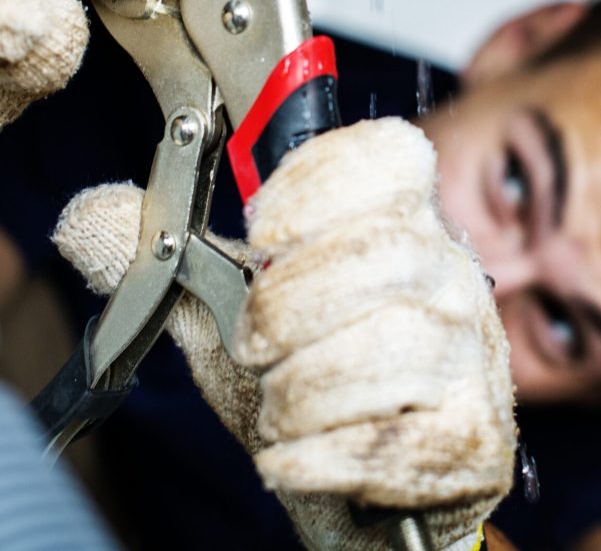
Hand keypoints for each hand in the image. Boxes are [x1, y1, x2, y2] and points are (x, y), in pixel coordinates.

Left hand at [55, 118, 516, 549]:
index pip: (392, 156)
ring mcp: (472, 356)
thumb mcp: (229, 310)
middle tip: (253, 340)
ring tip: (275, 405)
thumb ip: (164, 261)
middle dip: (290, 304)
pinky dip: (321, 454)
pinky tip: (292, 455)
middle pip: (386, 254)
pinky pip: (402, 440)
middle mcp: (448, 276)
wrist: (361, 481)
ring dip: (302, 388)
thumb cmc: (308, 377)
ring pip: (397, 344)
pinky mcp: (474, 438)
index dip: (322, 180)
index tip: (262, 229)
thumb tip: (89, 217)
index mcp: (397, 223)